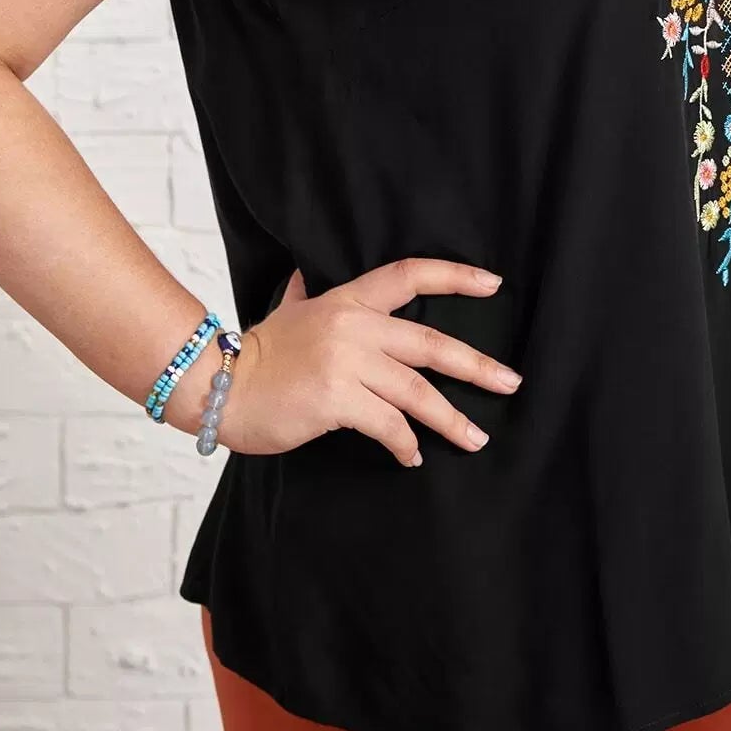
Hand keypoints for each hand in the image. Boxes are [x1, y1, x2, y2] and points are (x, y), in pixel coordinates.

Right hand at [215, 257, 522, 464]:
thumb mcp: (286, 312)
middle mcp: (353, 326)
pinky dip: (404, 444)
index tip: (493, 284)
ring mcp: (346, 363)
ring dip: (450, 419)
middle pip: (430, 343)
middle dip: (477, 365)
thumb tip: (303, 273)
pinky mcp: (337, 400)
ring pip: (416, 392)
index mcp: (347, 301)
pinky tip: (413, 457)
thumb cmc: (257, 353)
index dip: (454, 276)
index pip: (409, 276)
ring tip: (476, 437)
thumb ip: (304, 293)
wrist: (220, 386)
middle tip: (510, 382)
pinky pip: (387, 425)